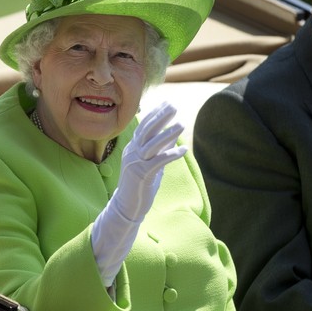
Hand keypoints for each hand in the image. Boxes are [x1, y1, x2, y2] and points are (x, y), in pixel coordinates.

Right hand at [91, 102, 185, 285]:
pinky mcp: (141, 175)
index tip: (167, 103)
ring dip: (168, 133)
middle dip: (160, 117)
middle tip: (173, 106)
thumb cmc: (140, 186)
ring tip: (181, 124)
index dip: (155, 114)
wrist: (126, 207)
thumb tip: (172, 135)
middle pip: (146, 130)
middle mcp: (132, 153)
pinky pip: (158, 161)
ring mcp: (135, 163)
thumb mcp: (151, 164)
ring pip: (152, 144)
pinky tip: (184, 150)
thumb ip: (159, 149)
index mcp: (132, 149)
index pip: (144, 127)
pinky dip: (172, 154)